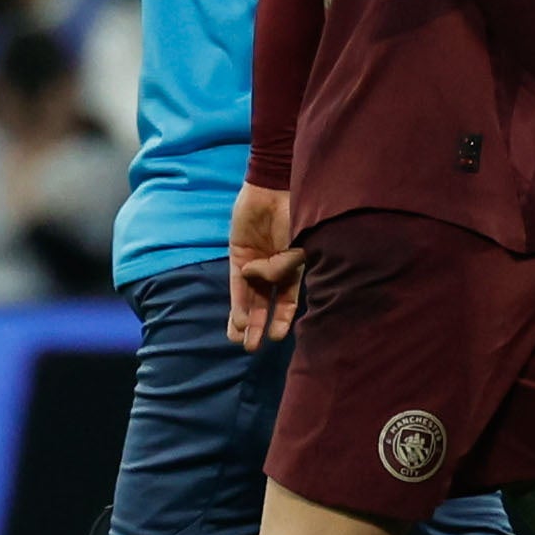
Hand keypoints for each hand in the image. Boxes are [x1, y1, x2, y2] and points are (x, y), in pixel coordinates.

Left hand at [227, 184, 304, 349]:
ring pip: (250, 298)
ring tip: (239, 340)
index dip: (283, 320)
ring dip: (245, 319)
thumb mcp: (298, 247)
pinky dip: (237, 301)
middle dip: (259, 326)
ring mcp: (256, 263)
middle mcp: (275, 270)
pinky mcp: (239, 255)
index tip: (275, 336)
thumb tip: (253, 278)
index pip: (289, 301)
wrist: (277, 186)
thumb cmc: (296, 215)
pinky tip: (236, 320)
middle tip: (251, 348)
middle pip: (266, 304)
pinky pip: (237, 283)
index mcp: (296, 269)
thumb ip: (279, 268)